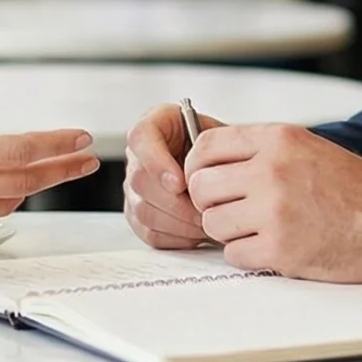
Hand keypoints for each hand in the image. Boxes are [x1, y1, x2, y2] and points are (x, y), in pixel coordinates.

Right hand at [0, 55, 98, 249]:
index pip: (19, 150)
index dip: (55, 143)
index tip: (82, 138)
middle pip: (26, 181)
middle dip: (61, 168)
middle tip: (87, 160)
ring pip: (9, 202)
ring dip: (34, 186)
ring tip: (54, 172)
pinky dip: (2, 202)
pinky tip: (7, 192)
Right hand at [122, 103, 218, 249]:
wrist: (225, 167)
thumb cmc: (224, 149)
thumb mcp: (224, 136)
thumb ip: (215, 149)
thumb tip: (212, 176)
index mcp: (156, 124)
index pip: (140, 138)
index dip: (157, 163)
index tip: (180, 183)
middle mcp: (139, 155)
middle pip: (139, 181)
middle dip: (176, 202)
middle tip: (204, 210)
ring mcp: (135, 186)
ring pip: (143, 210)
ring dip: (178, 222)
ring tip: (206, 223)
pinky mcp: (139, 214)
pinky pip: (149, 232)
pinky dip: (175, 237)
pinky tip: (196, 232)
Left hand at [184, 125, 361, 282]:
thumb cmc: (354, 189)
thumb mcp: (308, 148)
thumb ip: (261, 150)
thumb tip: (210, 161)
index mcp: (277, 139)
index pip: (205, 146)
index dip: (197, 168)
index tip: (205, 181)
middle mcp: (270, 170)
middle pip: (201, 187)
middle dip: (210, 203)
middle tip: (232, 211)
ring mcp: (273, 210)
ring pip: (213, 223)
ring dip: (229, 231)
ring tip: (259, 230)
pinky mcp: (279, 248)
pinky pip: (233, 253)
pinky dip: (248, 255)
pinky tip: (272, 248)